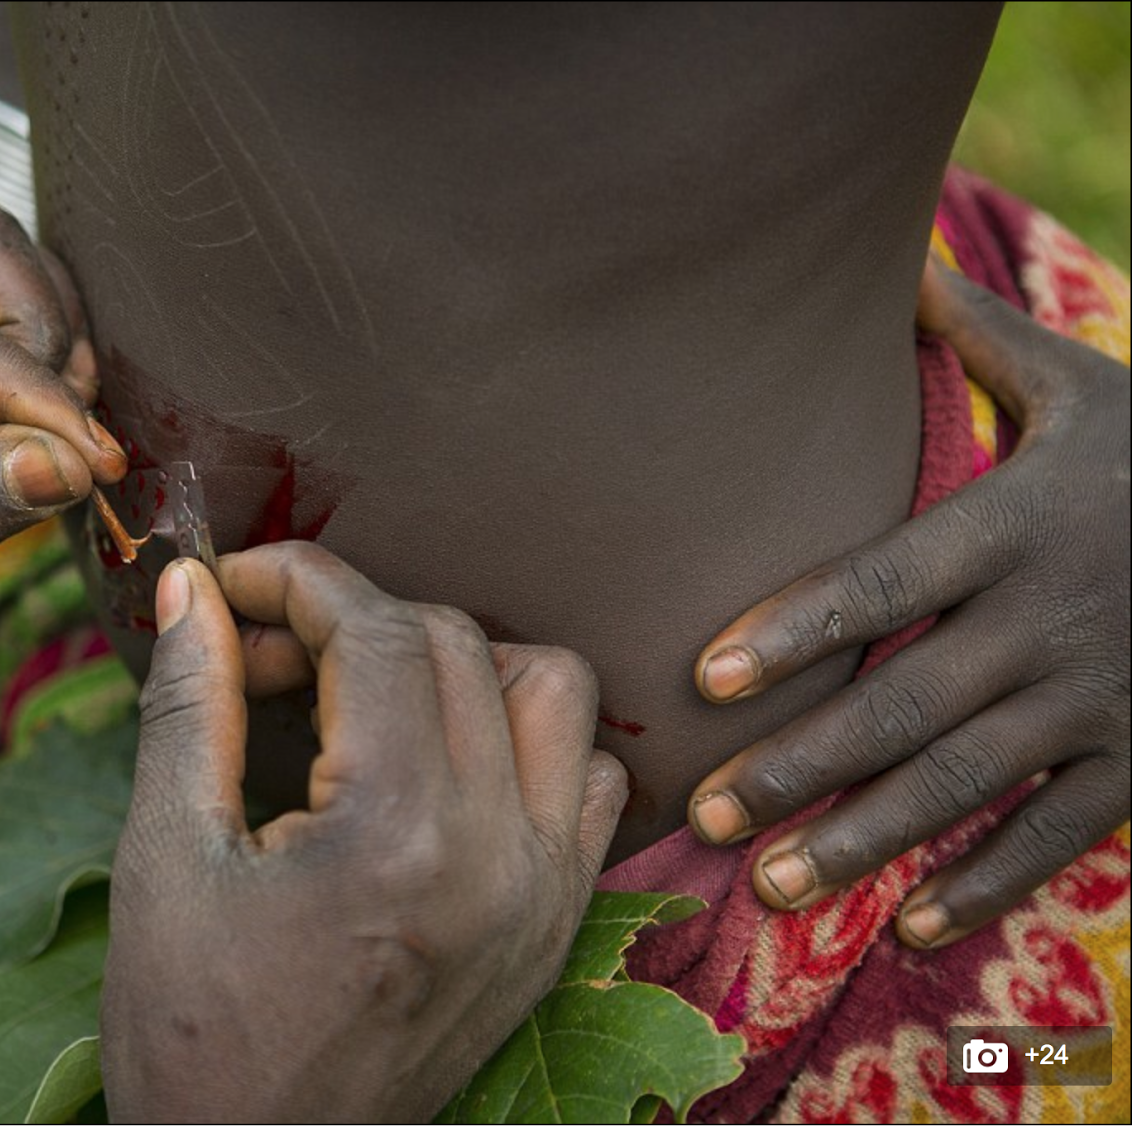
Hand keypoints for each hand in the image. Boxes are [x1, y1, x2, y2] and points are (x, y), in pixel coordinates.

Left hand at [0, 204, 124, 895]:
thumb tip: (73, 456)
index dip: (29, 387)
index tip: (88, 464)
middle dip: (45, 338)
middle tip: (78, 439)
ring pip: (11, 318)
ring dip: (63, 374)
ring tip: (82, 460)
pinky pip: (26, 398)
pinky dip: (68, 421)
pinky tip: (80, 478)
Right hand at [100, 543, 628, 1121]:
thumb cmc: (192, 1036)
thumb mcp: (166, 861)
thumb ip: (189, 707)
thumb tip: (189, 587)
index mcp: (396, 835)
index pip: (376, 631)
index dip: (294, 581)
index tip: (229, 586)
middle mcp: (497, 853)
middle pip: (455, 641)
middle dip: (351, 619)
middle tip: (262, 660)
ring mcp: (544, 892)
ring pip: (552, 690)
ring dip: (456, 660)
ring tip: (363, 698)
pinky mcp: (558, 925)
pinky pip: (589, 780)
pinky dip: (526, 739)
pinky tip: (439, 763)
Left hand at [686, 257, 1128, 948]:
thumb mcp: (1086, 384)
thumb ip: (982, 339)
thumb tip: (892, 262)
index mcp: (1015, 526)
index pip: (886, 582)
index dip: (796, 629)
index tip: (706, 676)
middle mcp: (1048, 621)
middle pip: (904, 706)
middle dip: (801, 766)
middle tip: (706, 814)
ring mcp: (1099, 699)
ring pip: (964, 783)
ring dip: (866, 840)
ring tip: (773, 884)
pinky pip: (1058, 833)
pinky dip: (987, 882)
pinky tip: (910, 927)